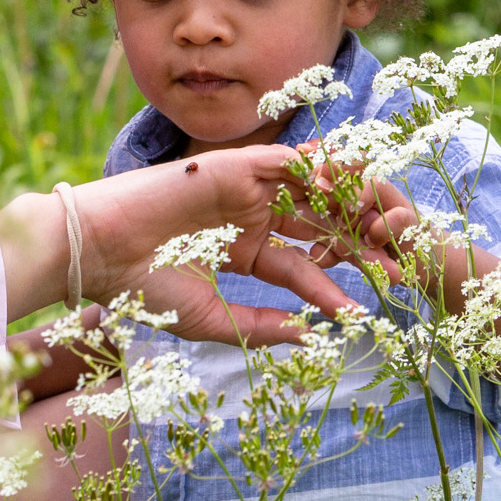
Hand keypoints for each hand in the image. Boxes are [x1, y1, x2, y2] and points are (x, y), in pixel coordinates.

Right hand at [75, 147, 368, 346]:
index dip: (335, 289)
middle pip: (317, 228)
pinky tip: (346, 192)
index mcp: (244, 250)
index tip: (367, 312)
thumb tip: (309, 338)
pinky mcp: (238, 165)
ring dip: (349, 207)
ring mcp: (246, 188)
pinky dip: (319, 170)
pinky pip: (289, 162)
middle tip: (396, 269)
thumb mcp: (212, 319)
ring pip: (312, 192)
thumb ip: (260, 327)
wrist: (104, 251)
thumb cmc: (145, 288)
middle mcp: (251, 216)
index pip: (302, 269)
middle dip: (358, 247)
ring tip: (382, 230)